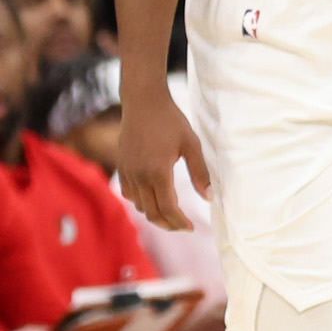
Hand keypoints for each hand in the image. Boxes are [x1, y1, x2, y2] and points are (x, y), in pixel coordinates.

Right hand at [115, 80, 208, 232]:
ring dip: (154, 214)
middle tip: (183, 227)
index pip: (168, 208)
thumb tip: (209, 198)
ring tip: (171, 216)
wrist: (143, 102)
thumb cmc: (171, 121)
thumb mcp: (192, 145)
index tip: (191, 228)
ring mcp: (128, 172)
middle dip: (168, 224)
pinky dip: (141, 202)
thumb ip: (200, 173)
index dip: (179, 222)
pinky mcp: (122, 166)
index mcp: (158, 172)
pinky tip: (153, 200)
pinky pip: (129, 193)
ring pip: (139, 205)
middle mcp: (139, 176)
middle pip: (152, 212)